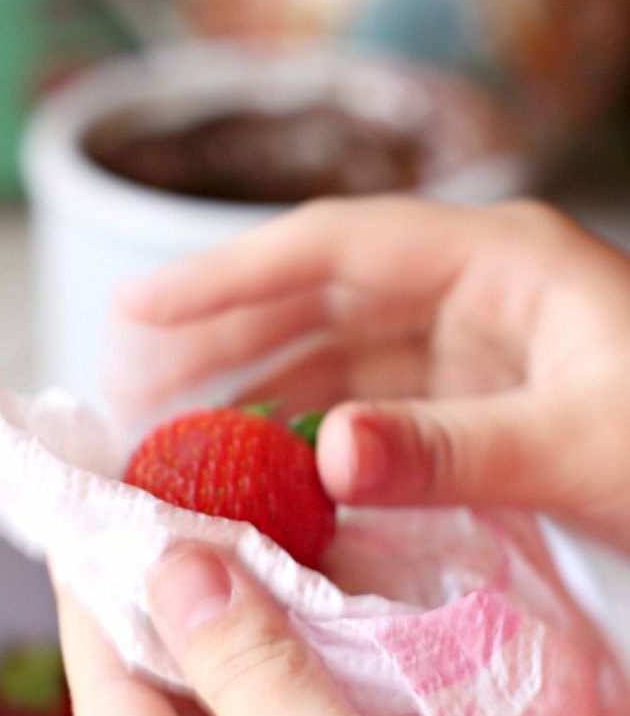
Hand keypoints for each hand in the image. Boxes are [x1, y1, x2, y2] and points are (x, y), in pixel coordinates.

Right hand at [106, 197, 629, 551]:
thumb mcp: (577, 444)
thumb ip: (451, 448)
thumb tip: (329, 450)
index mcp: (498, 265)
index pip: (334, 246)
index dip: (228, 272)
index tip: (140, 306)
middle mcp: (475, 299)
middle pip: (322, 302)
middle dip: (226, 339)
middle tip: (137, 387)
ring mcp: (475, 359)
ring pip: (341, 364)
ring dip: (261, 395)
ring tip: (183, 434)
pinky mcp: (478, 415)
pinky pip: (376, 418)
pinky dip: (318, 443)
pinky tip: (269, 469)